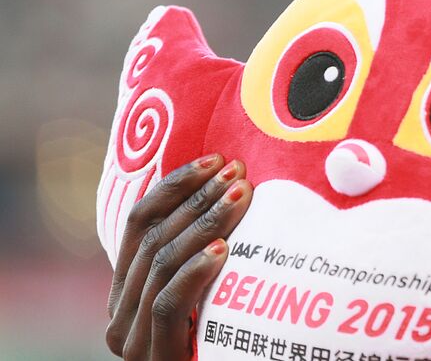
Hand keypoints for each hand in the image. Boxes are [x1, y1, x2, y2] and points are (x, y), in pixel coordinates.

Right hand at [106, 155, 254, 358]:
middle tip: (239, 173)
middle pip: (153, 239)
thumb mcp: (211, 289)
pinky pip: (169, 305)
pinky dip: (196, 271)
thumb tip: (243, 185)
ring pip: (161, 266)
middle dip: (198, 200)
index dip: (175, 186)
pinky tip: (225, 249)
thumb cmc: (228, 339)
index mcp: (127, 289)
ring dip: (205, 224)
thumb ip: (209, 250)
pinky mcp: (155, 359)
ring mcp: (133, 339)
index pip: (138, 223)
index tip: (217, 158)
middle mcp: (120, 313)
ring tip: (242, 197)